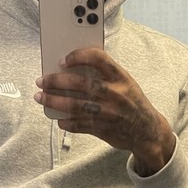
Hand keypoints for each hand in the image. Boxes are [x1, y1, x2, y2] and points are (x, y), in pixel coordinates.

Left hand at [35, 49, 175, 175]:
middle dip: (57, 81)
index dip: (79, 56)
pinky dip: (66, 122)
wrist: (147, 130)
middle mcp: (115, 93)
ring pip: (76, 106)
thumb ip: (104, 75)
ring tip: (41, 97)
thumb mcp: (125, 83)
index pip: (99, 59)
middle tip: (42, 80)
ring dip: (55, 101)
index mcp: (121, 77)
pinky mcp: (104, 129)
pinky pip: (80, 125)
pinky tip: (58, 119)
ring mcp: (109, 112)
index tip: (63, 60)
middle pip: (81, 83)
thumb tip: (71, 69)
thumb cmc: (132, 102)